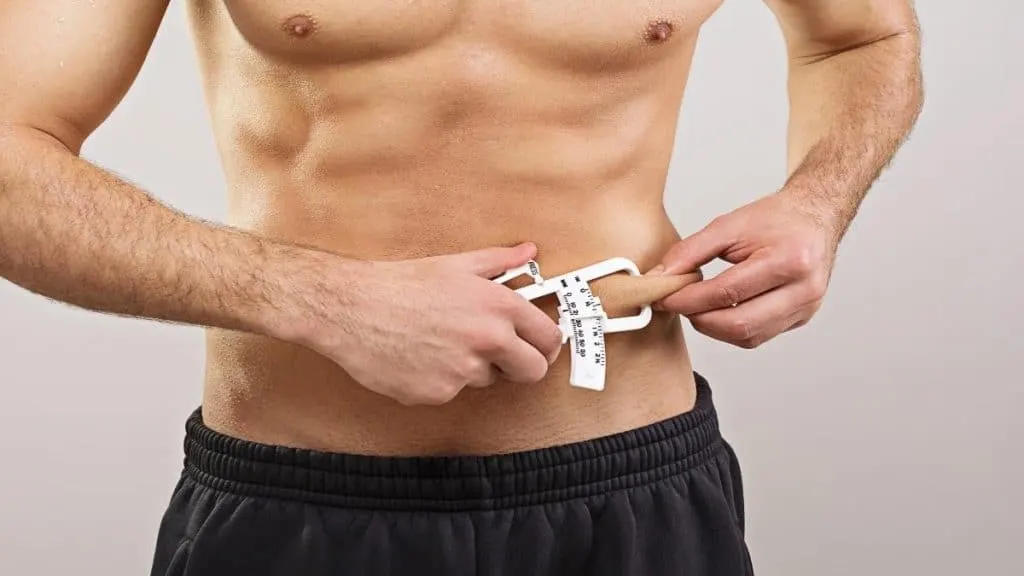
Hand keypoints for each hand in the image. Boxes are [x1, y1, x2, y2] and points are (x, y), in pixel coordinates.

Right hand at [304, 243, 563, 405]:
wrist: (350, 308)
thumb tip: (529, 252)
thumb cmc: (399, 283)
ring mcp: (463, 372)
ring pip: (487, 380)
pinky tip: (419, 356)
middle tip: (504, 356)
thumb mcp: (455, 265)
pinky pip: (452, 392)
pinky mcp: (438, 394)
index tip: (540, 346)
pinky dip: (440, 380)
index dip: (547, 344)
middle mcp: (487, 340)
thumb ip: (499, 261)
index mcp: (498, 306)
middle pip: (532, 371)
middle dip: (523, 366)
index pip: (548, 337)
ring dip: (474, 368)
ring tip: (440, 342)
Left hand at [648, 192, 839, 347]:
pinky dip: (732, 329)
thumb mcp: (729, 225)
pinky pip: (759, 336)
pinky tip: (719, 312)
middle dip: (699, 318)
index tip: (665, 297)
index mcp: (788, 260)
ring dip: (713, 327)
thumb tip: (662, 276)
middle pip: (739, 323)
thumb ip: (690, 251)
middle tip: (677, 305)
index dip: (689, 299)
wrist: (815, 217)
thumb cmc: (777, 218)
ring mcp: (806, 308)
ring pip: (748, 336)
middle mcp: (803, 289)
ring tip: (697, 307)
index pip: (727, 292)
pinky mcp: (801, 318)